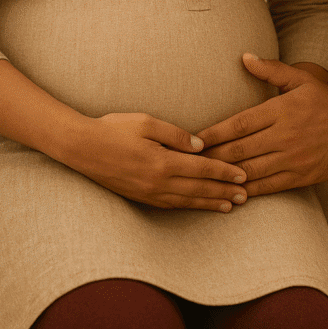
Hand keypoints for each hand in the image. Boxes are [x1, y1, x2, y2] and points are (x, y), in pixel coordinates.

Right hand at [68, 112, 247, 211]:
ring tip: (229, 206)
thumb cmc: (114, 129)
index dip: (224, 173)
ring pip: (187, 202)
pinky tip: (199, 205)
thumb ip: (176, 134)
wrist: (81, 148)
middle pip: (199, 190)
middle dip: (224, 193)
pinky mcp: (140, 197)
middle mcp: (158, 183)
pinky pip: (171, 205)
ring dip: (209, 203)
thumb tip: (201, 146)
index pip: (202, 169)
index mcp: (162, 162)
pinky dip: (189, 206)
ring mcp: (148, 193)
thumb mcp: (146, 122)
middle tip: (245, 196)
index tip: (243, 175)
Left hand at [198, 54, 327, 194]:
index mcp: (282, 110)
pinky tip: (231, 192)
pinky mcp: (300, 177)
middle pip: (239, 150)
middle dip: (211, 157)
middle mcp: (285, 135)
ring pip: (250, 171)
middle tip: (189, 162)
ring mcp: (293, 158)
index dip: (213, 134)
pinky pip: (267, 186)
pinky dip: (247, 191)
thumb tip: (245, 57)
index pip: (239, 124)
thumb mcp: (302, 80)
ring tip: (203, 178)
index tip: (193, 140)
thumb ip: (272, 70)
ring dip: (225, 176)